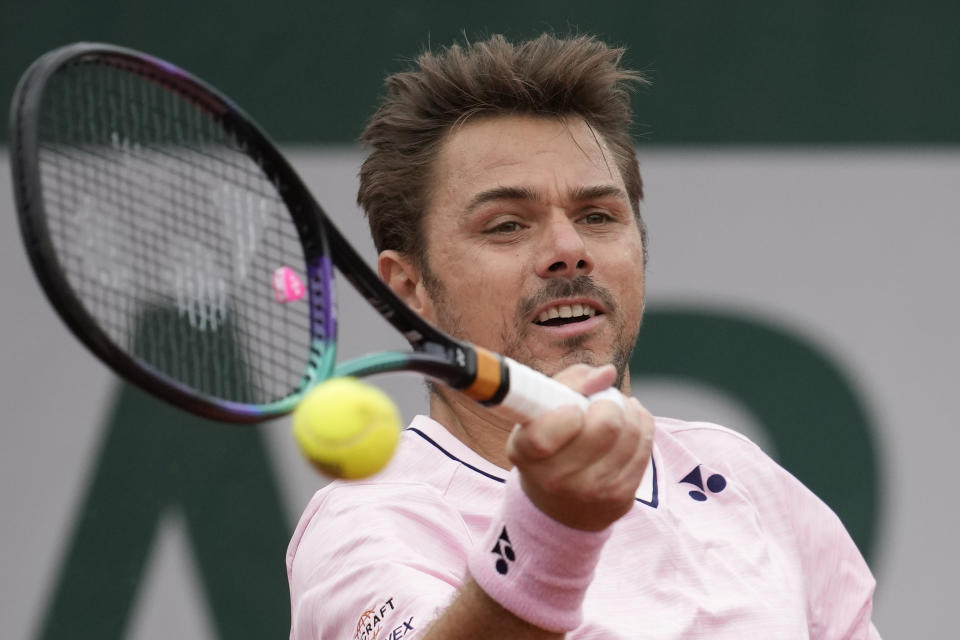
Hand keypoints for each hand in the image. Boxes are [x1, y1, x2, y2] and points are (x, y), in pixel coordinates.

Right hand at [505, 364, 653, 530]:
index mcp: (527, 454)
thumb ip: (570, 381)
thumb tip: (608, 374)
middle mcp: (557, 479)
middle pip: (607, 425)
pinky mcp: (621, 496)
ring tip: (614, 410)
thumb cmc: (550, 443)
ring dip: (627, 410)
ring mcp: (593, 491)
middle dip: (608, 401)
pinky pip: (646, 443)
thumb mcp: (542, 411)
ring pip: (631, 431)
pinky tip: (626, 425)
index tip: (572, 408)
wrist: (560, 506)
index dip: (568, 413)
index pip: (545, 436)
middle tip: (599, 403)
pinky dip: (640, 424)